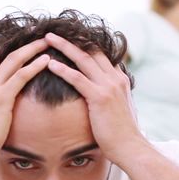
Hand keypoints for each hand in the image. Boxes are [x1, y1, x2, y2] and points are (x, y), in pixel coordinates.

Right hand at [0, 39, 49, 167]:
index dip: (9, 48)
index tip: (24, 41)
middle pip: (4, 53)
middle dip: (22, 42)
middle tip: (38, 34)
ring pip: (14, 59)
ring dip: (32, 48)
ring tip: (47, 42)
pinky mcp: (1, 97)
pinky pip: (22, 75)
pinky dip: (35, 65)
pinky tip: (46, 60)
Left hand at [44, 32, 147, 164]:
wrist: (130, 147)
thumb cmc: (122, 133)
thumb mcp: (120, 108)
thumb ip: (112, 96)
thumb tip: (102, 95)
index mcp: (119, 79)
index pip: (100, 55)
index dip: (84, 45)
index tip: (68, 37)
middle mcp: (115, 78)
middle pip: (91, 51)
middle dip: (72, 39)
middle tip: (53, 32)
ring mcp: (109, 86)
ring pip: (83, 59)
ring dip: (64, 47)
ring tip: (48, 38)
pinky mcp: (100, 97)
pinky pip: (78, 78)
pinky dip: (63, 69)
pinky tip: (50, 64)